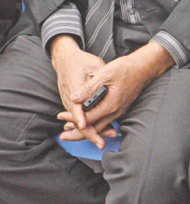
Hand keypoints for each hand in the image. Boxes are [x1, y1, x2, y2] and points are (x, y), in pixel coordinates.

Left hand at [57, 41, 173, 148]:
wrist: (143, 69)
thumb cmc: (125, 69)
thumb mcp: (104, 74)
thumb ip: (88, 88)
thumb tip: (74, 98)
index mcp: (110, 105)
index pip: (88, 119)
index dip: (73, 119)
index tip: (61, 117)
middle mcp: (115, 112)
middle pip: (93, 128)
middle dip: (76, 132)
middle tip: (62, 135)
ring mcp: (118, 112)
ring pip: (99, 126)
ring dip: (84, 129)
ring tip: (69, 130)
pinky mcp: (118, 109)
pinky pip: (104, 121)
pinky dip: (92, 123)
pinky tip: (85, 121)